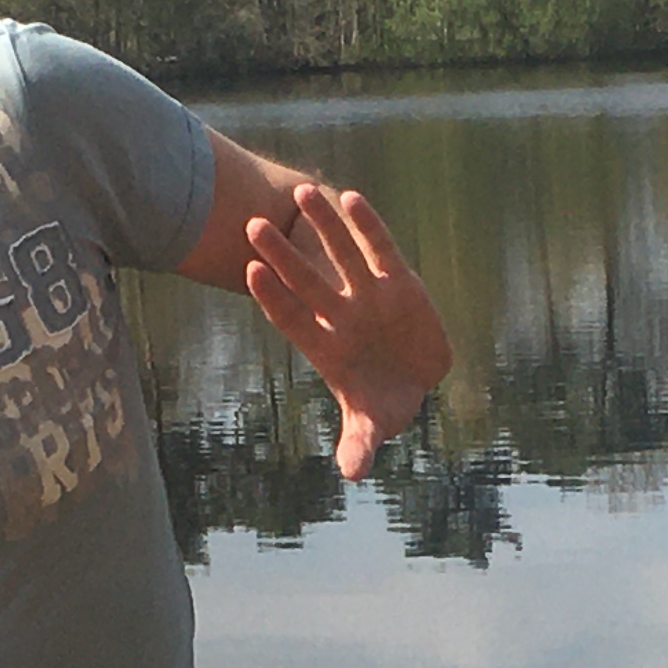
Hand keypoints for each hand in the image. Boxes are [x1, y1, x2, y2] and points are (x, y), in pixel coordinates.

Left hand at [241, 181, 452, 478]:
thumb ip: (361, 444)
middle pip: (305, 281)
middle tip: (253, 227)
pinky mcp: (398, 282)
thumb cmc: (386, 402)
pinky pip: (379, 249)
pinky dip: (367, 226)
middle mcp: (340, 314)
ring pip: (339, 254)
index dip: (273, 296)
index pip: (293, 317)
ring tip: (302, 193)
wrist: (418, 379)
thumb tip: (353, 473)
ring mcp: (367, 294)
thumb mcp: (376, 425)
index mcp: (326, 346)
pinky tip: (351, 198)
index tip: (250, 271)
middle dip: (282, 256)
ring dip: (322, 225)